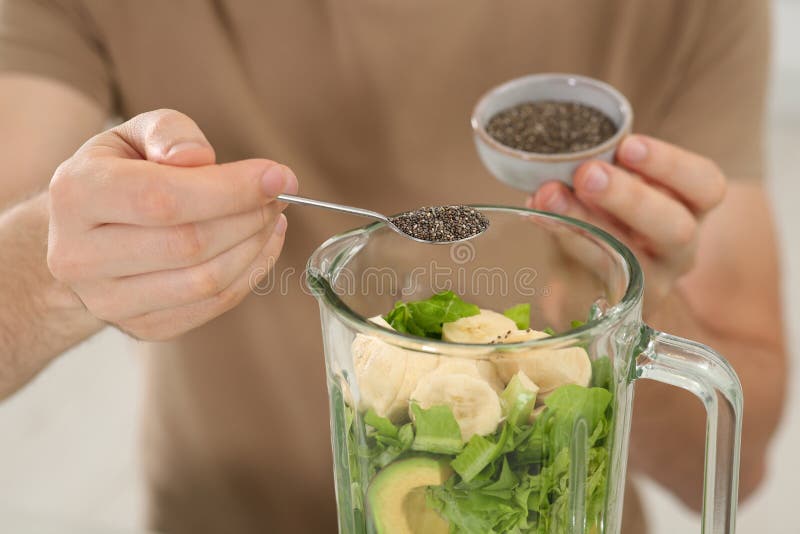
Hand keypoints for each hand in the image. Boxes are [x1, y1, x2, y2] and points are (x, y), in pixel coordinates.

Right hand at [47, 109, 296, 339]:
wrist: (81, 238)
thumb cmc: (117, 176)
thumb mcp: (132, 136)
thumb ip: (168, 132)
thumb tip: (200, 157)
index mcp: (76, 196)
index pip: (163, 199)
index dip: (231, 190)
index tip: (278, 176)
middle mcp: (81, 257)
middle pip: (189, 245)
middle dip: (250, 217)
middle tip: (279, 195)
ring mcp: (109, 301)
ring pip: (206, 281)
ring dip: (256, 247)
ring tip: (273, 218)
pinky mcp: (142, 327)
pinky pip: (212, 306)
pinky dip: (251, 274)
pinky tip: (263, 244)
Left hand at [527, 134, 725, 316]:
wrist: (597, 268)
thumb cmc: (616, 208)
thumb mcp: (622, 181)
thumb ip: (604, 166)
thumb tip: (561, 155)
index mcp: (694, 206)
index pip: (705, 185)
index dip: (669, 164)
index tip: (628, 145)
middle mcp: (681, 248)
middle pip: (675, 228)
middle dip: (629, 198)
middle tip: (587, 174)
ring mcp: (652, 280)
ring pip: (633, 258)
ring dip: (587, 222)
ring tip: (549, 195)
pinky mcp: (618, 301)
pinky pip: (592, 274)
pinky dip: (565, 240)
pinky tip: (539, 216)